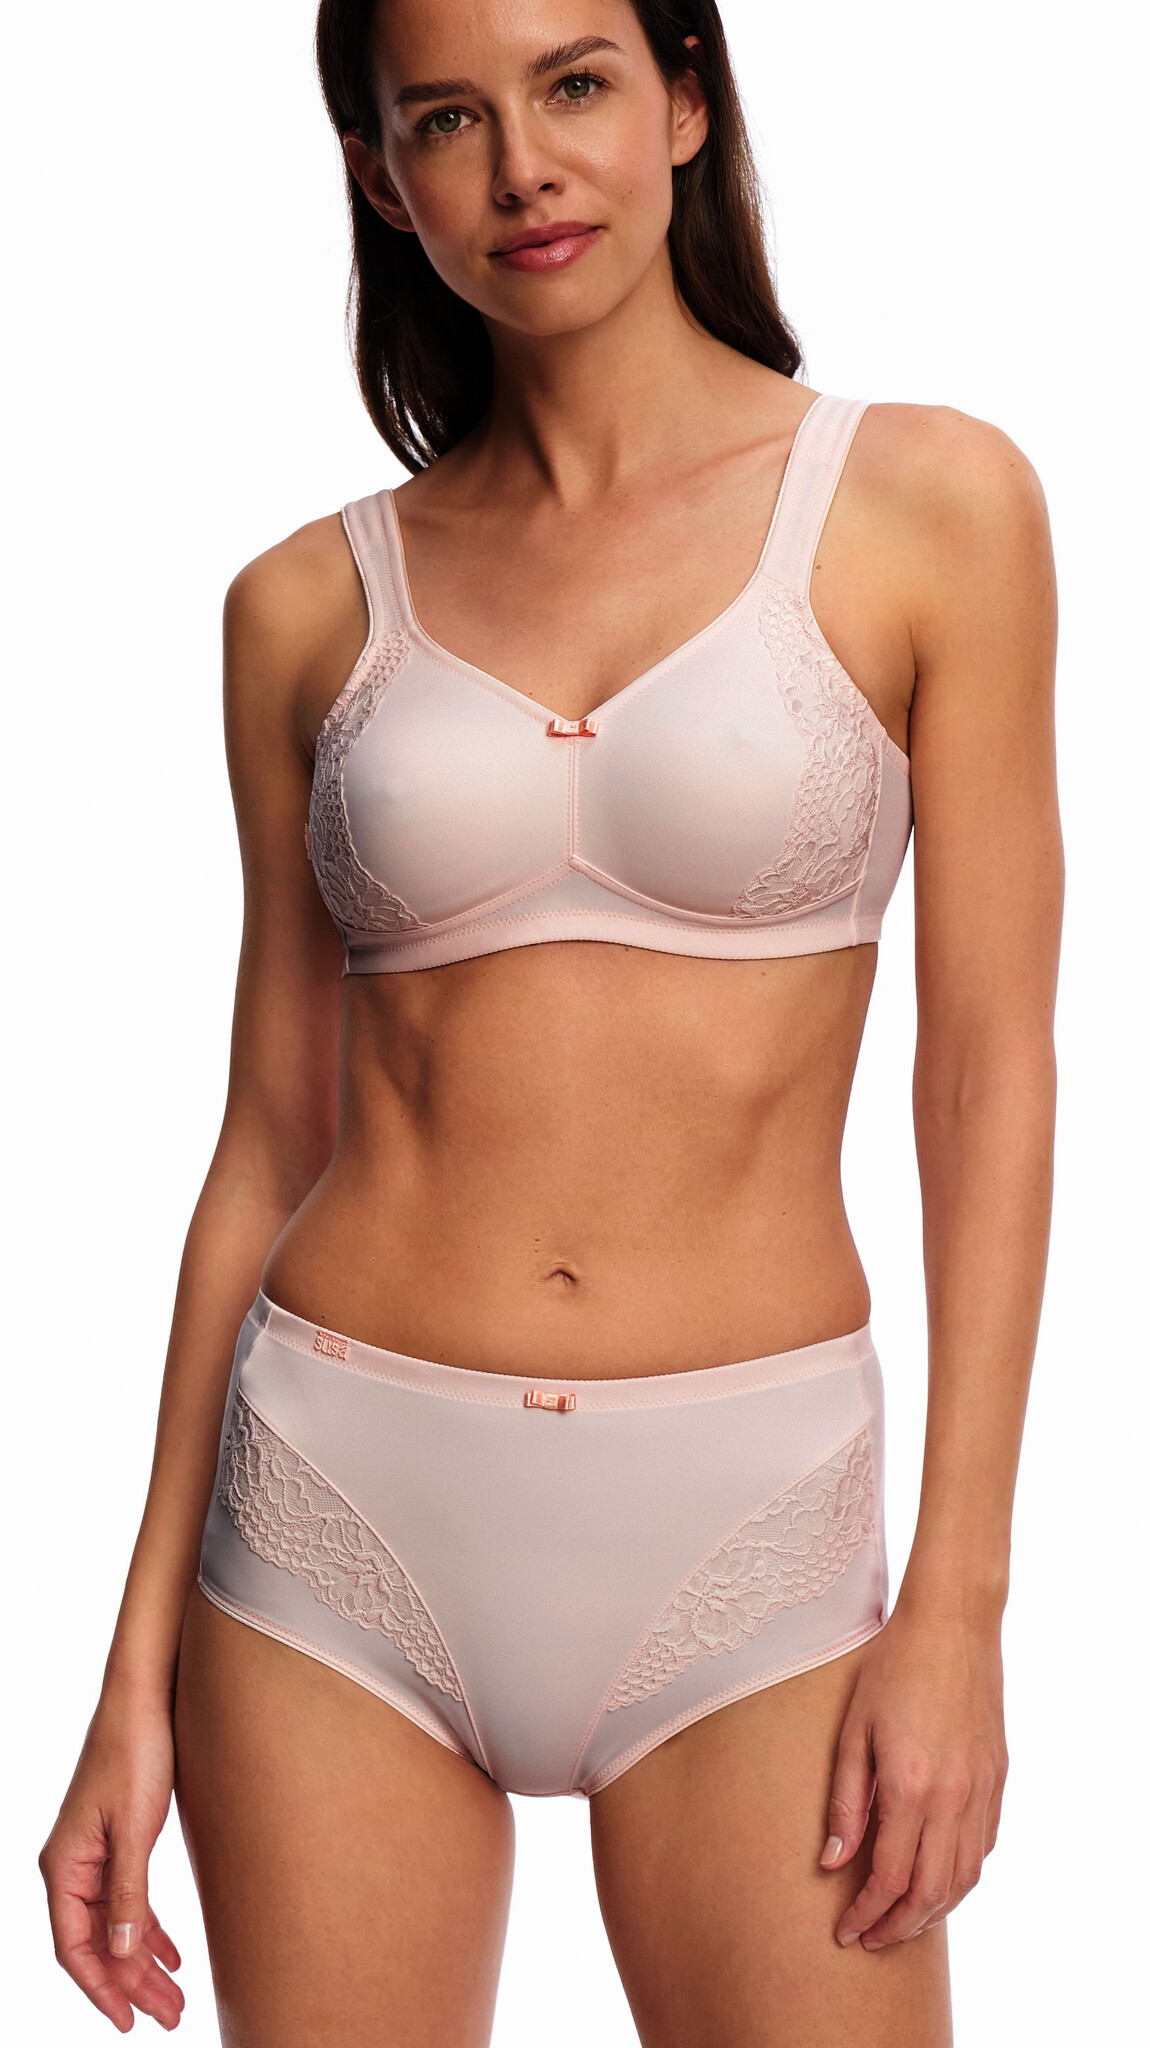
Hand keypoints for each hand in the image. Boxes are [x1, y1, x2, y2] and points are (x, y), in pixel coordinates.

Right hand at [40, 1691, 183, 2031]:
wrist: (145, 1698)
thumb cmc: (134, 1753)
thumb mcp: (134, 1828)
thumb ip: (127, 1893)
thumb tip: (121, 1953)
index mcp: (64, 1866)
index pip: (74, 1947)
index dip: (101, 1988)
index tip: (129, 2021)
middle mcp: (73, 1867)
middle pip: (99, 1943)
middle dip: (132, 1984)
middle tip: (170, 2015)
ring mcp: (95, 1855)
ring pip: (117, 1926)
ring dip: (144, 1963)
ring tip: (176, 1998)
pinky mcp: (119, 1841)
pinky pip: (129, 1901)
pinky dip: (149, 1930)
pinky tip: (171, 1954)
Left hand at [819, 1601, 1007, 1948]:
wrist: (952, 1624)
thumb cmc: (891, 1668)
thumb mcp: (853, 1731)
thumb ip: (845, 1802)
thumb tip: (833, 1863)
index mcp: (911, 1786)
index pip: (890, 1880)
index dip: (866, 1914)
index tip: (845, 1932)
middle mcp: (953, 1798)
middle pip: (931, 1893)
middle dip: (898, 1927)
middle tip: (870, 1939)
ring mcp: (982, 1789)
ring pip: (964, 1878)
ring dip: (933, 1911)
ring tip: (901, 1921)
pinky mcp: (998, 1777)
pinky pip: (983, 1847)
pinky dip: (961, 1877)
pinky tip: (938, 1879)